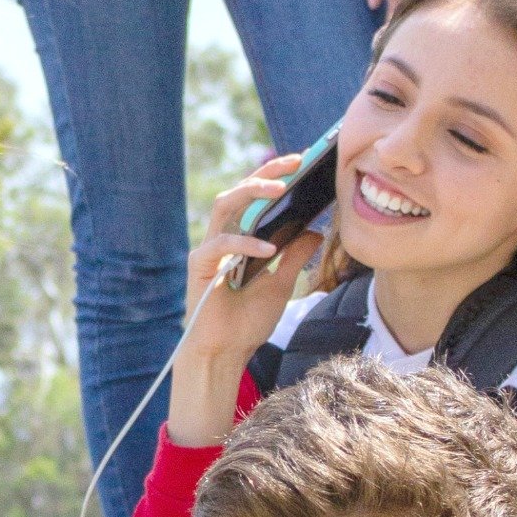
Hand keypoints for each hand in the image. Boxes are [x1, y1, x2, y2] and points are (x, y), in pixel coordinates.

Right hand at [165, 162, 326, 447]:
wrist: (225, 354)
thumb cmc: (247, 323)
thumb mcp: (282, 284)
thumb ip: (295, 256)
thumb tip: (315, 229)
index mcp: (239, 239)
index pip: (255, 199)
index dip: (277, 178)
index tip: (304, 163)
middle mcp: (222, 238)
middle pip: (239, 192)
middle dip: (267, 173)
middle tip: (296, 161)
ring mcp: (209, 250)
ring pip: (224, 206)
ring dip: (252, 192)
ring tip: (281, 188)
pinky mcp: (200, 266)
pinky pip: (222, 244)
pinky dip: (246, 243)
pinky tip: (270, 247)